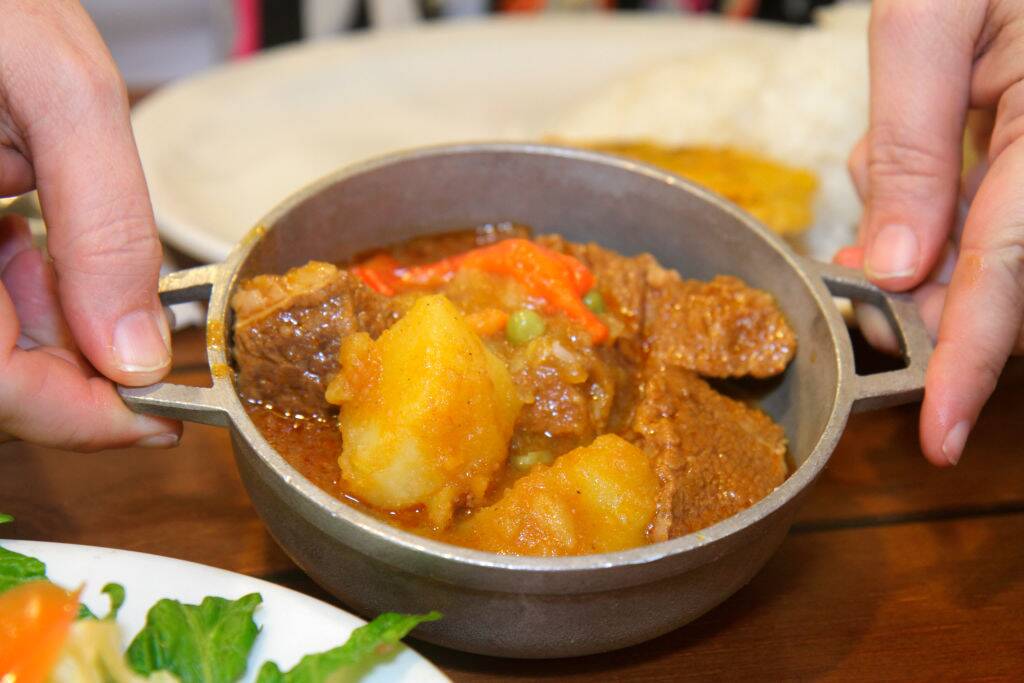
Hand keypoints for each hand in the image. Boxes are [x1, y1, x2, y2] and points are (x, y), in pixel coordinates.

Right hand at [0, 1, 179, 449]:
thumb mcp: (61, 87)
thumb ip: (104, 223)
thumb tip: (136, 351)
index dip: (81, 420)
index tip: (162, 419)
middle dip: (78, 363)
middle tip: (142, 325)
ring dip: (54, 318)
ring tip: (62, 237)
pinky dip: (24, 282)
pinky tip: (30, 230)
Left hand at [837, 0, 1023, 465]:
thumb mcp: (930, 19)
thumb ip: (912, 144)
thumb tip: (891, 267)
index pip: (1009, 267)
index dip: (970, 360)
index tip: (942, 436)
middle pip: (996, 269)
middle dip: (917, 288)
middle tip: (848, 270)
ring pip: (984, 242)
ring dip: (917, 233)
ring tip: (886, 156)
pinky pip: (987, 203)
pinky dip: (935, 196)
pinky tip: (913, 141)